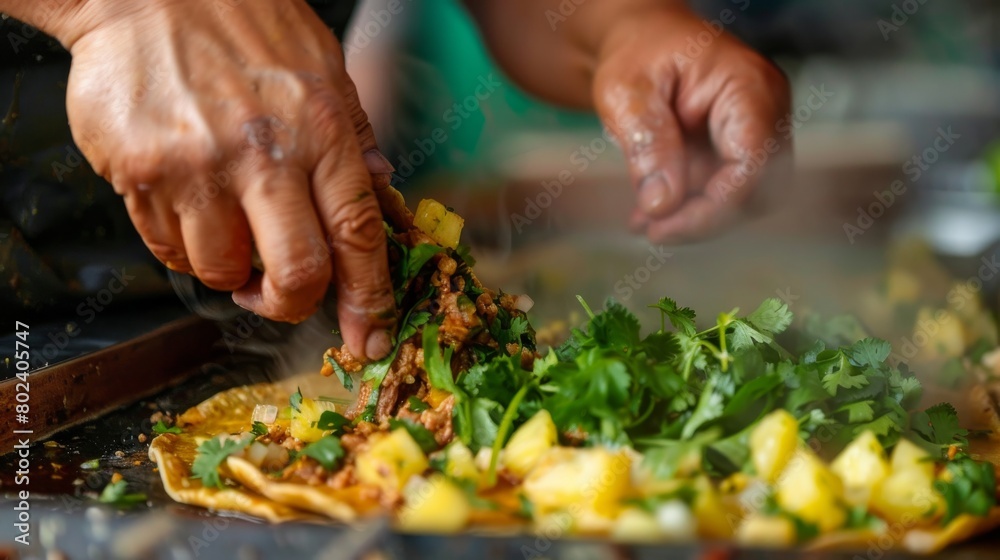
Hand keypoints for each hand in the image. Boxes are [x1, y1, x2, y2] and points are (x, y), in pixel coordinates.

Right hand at [56, 0, 395, 358]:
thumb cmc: (243, 22)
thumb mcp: (321, 68)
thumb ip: (353, 137)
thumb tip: (384, 198)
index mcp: (319, 130)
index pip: (358, 233)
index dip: (368, 297)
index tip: (369, 338)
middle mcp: (263, 155)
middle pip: (297, 274)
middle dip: (291, 303)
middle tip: (278, 295)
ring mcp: (197, 168)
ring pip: (222, 271)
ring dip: (228, 267)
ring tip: (224, 221)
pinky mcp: (140, 175)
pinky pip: (168, 250)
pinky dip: (183, 245)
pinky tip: (187, 201)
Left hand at [592, 7, 791, 242]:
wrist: (642, 40)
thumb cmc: (637, 52)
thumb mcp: (627, 93)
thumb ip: (647, 145)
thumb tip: (662, 205)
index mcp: (748, 85)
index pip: (755, 161)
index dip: (716, 206)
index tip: (665, 227)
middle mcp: (768, 110)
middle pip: (760, 189)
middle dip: (706, 218)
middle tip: (652, 229)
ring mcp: (760, 133)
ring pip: (746, 200)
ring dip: (695, 218)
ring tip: (643, 221)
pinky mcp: (743, 151)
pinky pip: (727, 194)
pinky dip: (691, 209)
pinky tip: (651, 213)